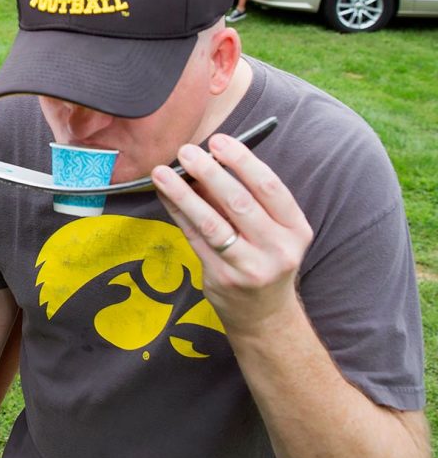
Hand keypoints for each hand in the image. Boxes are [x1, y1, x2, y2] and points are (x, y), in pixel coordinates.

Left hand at [151, 134, 313, 334]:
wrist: (264, 316)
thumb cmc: (265, 260)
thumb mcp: (272, 232)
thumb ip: (246, 200)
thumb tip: (208, 162)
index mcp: (295, 229)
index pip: (270, 188)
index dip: (243, 161)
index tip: (219, 141)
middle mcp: (277, 249)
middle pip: (239, 203)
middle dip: (209, 172)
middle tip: (187, 151)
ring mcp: (249, 267)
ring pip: (211, 223)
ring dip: (183, 194)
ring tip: (162, 172)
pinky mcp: (221, 278)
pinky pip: (194, 238)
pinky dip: (177, 213)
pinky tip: (164, 195)